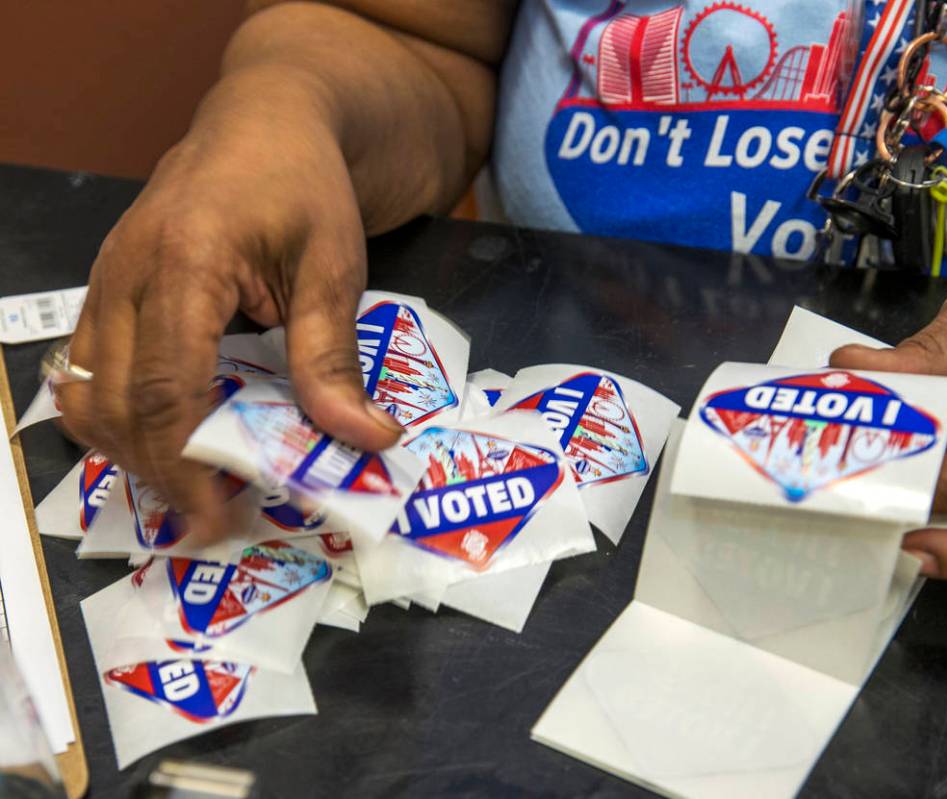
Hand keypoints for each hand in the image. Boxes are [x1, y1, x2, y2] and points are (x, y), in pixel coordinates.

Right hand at [57, 90, 402, 539]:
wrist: (266, 120)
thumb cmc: (305, 186)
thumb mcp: (335, 266)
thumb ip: (333, 356)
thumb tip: (364, 440)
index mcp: (186, 262)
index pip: (169, 388)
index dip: (188, 464)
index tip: (218, 520)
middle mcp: (126, 273)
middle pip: (118, 403)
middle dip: (159, 473)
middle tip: (213, 521)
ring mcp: (106, 280)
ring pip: (90, 393)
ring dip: (132, 451)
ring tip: (192, 489)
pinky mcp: (107, 289)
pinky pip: (92, 371)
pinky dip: (121, 417)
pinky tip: (168, 440)